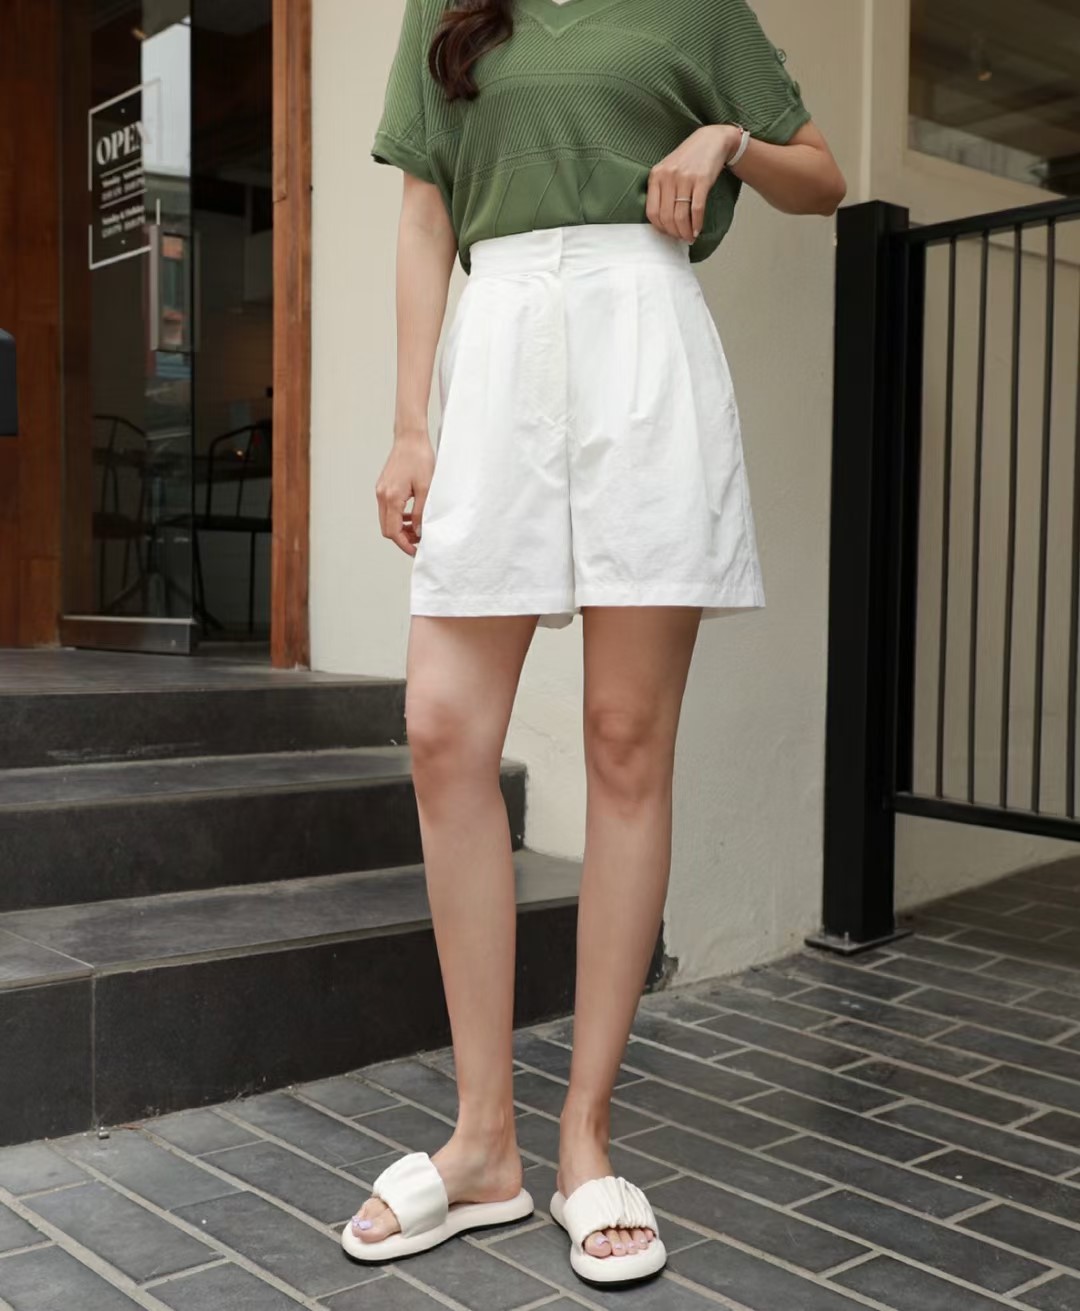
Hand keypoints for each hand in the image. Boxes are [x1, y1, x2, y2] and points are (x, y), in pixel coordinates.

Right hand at [376, 430, 434, 555]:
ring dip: (401, 528)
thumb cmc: (420, 459)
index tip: (416, 551)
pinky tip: (412, 516)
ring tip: (418, 530)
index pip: (393, 531)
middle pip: (387, 528)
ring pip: (387, 520)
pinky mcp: (383, 487)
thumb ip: (421, 513)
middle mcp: (382, 496)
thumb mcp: (426, 489)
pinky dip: (399, 517)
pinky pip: (388, 509)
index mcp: (391, 498)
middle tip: (419, 543)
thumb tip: (420, 532)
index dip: (404, 544)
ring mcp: (380, 491)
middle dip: (402, 539)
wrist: (410, 438)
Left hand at [646, 124, 743, 243]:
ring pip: (680, 215)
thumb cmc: (689, 159)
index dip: (660, 228)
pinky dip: (697, 223)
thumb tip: (662, 222)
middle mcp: (668, 176)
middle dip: (674, 233)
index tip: (668, 234)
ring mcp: (685, 177)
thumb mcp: (668, 170)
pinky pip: (697, 209)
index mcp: (656, 175)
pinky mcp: (701, 180)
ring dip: (685, 231)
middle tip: (681, 238)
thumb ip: (661, 191)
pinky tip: (697, 230)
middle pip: (666, 217)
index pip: (652, 212)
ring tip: (689, 237)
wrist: (711, 140)